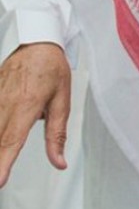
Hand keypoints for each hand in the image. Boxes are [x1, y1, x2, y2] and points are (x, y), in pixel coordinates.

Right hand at [0, 42, 71, 185]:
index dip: (4, 163)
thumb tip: (59, 162)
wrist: (36, 43)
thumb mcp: (62, 100)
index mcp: (27, 106)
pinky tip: (0, 138)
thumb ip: (57, 134)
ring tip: (0, 165)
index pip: (12, 141)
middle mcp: (6, 104)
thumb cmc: (52, 69)